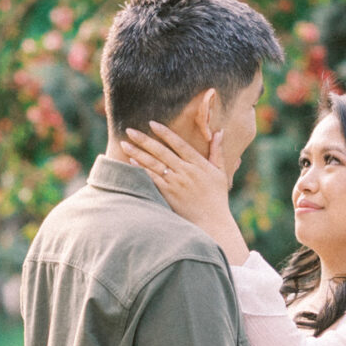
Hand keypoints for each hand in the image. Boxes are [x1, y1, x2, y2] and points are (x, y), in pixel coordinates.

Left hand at [117, 121, 247, 263]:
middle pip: (161, 151)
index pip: (179, 144)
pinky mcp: (168, 194)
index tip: (152, 123)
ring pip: (153, 164)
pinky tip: (131, 162)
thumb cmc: (217, 197)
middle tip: (129, 130)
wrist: (212, 222)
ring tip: (124, 144)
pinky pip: (152, 179)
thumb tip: (219, 132)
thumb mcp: (220, 172)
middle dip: (144, 139)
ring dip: (137, 153)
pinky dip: (141, 170)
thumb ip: (217, 151)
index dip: (165, 133)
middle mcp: (185, 171)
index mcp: (198, 163)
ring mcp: (175, 183)